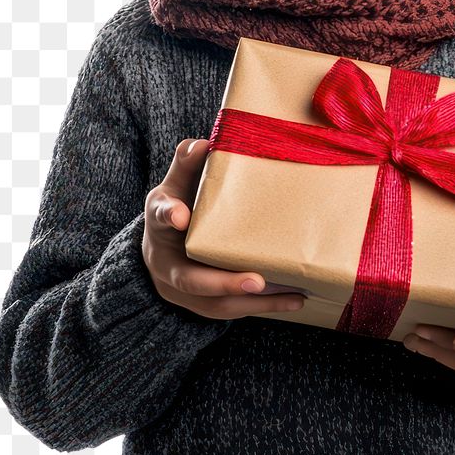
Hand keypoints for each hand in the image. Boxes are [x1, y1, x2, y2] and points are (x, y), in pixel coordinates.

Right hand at [142, 137, 306, 319]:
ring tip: (291, 294)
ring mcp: (185, 292)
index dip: (169, 215)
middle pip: (190, 280)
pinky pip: (233, 310)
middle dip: (223, 282)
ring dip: (253, 301)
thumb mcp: (177, 182)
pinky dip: (264, 307)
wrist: (162, 248)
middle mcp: (167, 264)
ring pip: (216, 304)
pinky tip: (294, 300)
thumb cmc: (177, 206)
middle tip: (256, 280)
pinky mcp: (205, 305)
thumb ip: (188, 163)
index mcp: (160, 224)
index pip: (160, 216)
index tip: (180, 215)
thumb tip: (204, 143)